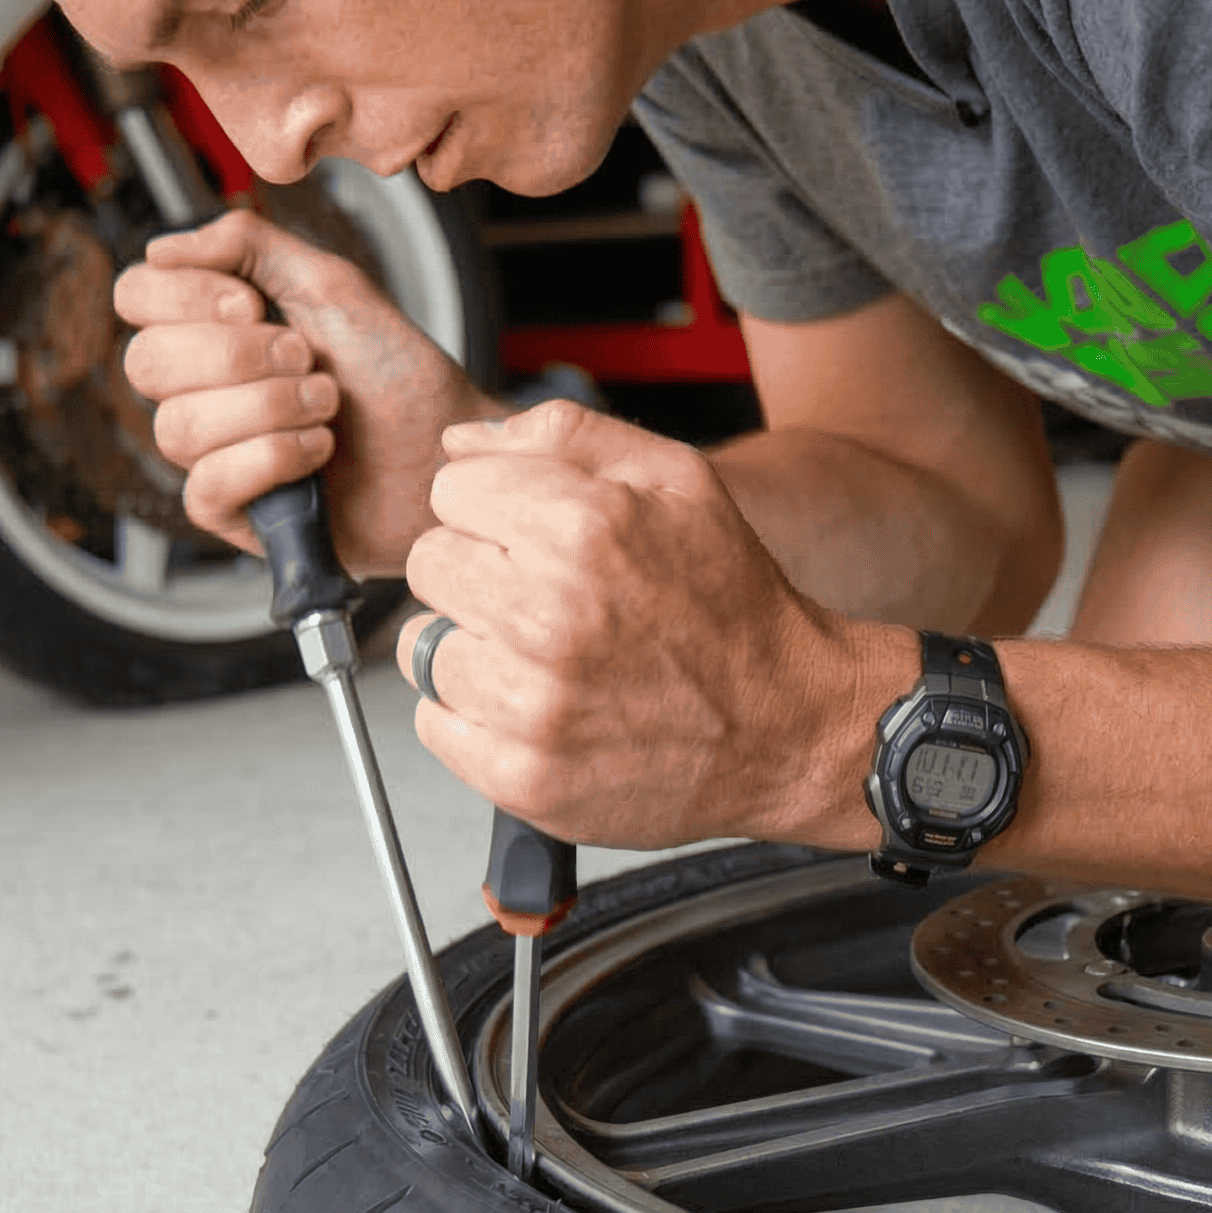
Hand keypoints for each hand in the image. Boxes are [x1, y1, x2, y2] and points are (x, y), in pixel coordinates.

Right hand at [115, 207, 498, 576]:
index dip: (184, 297)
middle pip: (147, 362)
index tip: (251, 305)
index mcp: (214, 327)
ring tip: (326, 408)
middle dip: (239, 357)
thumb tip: (164, 247)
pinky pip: (207, 485)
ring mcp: (212, 451)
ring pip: (179, 426)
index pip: (137, 296)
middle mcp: (201, 388)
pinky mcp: (233, 512)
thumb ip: (249, 247)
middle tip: (307, 360)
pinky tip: (317, 453)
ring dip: (269, 408)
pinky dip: (271, 459)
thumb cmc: (398, 373)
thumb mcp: (331, 286)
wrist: (446, 447)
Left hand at [394, 401, 864, 848]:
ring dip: (472, 647)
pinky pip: (434, 724)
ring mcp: (532, 705)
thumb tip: (460, 444)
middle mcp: (549, 615)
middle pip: (428, 565)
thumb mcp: (677, 478)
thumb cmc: (732, 602)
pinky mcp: (522, 777)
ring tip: (543, 657)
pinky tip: (536, 707)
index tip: (536, 537)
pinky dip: (472, 717)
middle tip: (543, 598)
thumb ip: (563, 435)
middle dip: (478, 571)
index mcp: (582, 527)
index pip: (449, 490)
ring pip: (422, 647)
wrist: (788, 725)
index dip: (495, 508)